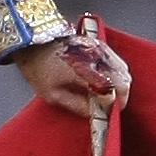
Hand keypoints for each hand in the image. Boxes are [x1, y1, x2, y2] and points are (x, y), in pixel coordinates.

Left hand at [15, 30, 132, 118]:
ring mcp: (100, 48)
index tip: (108, 115)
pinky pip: (117, 61)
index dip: (112, 107)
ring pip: (123, 71)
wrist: (32, 40)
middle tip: (109, 107)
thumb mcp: (52, 94)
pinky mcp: (100, 44)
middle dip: (119, 97)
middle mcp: (97, 58)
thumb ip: (77, 106)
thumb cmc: (37, 66)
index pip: (112, 93)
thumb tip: (95, 114)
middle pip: (123, 81)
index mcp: (86, 71)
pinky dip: (116, 74)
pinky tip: (105, 82)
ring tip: (106, 96)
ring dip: (119, 85)